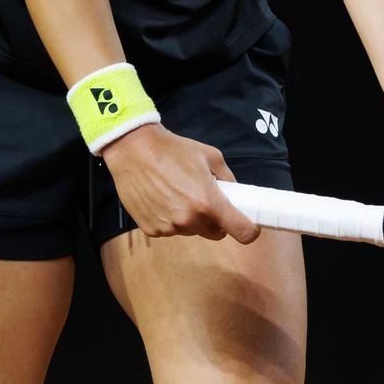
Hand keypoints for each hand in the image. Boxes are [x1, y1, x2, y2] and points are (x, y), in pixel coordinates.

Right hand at [100, 124, 260, 242]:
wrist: (134, 150)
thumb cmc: (174, 150)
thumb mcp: (211, 156)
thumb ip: (228, 179)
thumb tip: (236, 194)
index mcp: (208, 202)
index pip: (241, 232)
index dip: (249, 230)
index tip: (248, 225)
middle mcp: (189, 219)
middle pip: (215, 234)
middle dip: (216, 221)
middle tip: (207, 200)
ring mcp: (169, 227)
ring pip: (191, 230)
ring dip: (191, 218)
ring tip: (178, 193)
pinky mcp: (151, 230)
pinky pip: (170, 230)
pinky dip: (171, 219)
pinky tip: (162, 198)